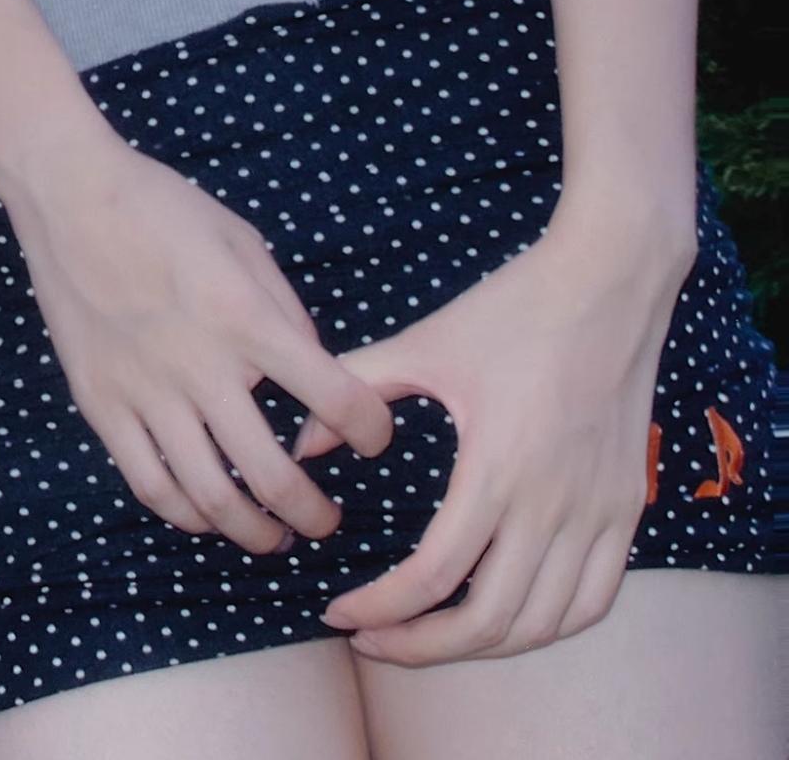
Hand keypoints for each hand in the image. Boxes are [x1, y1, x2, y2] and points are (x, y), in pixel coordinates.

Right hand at [0, 132, 394, 553]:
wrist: (69, 195)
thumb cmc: (163, 208)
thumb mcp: (243, 241)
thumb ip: (285, 309)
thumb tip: (317, 371)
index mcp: (243, 316)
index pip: (332, 396)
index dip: (370, 430)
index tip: (376, 439)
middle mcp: (197, 364)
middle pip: (270, 474)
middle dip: (313, 511)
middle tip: (327, 520)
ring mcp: (144, 390)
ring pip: (209, 497)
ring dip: (254, 532)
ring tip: (276, 537)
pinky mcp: (100, 403)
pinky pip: (148, 483)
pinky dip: (186, 514)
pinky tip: (208, 517)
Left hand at [297, 219, 694, 662]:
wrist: (608, 280)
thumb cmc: (513, 307)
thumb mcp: (426, 341)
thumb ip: (357, 388)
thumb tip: (300, 441)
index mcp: (498, 467)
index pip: (433, 579)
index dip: (380, 610)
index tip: (339, 612)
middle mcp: (553, 504)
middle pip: (487, 622)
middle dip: (420, 647)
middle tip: (373, 642)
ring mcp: (598, 512)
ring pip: (542, 625)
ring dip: (482, 647)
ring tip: (429, 636)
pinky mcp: (627, 508)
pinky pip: (594, 601)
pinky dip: (549, 627)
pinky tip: (507, 618)